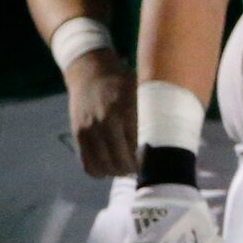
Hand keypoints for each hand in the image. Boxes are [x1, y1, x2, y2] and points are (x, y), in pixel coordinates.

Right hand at [66, 50, 137, 179]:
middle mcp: (105, 122)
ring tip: (123, 168)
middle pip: (119, 162)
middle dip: (130, 170)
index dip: (143, 162)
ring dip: (114, 172)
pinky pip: (86, 163)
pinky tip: (108, 167)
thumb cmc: (122, 82)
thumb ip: (148, 117)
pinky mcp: (77, 134)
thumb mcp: (140, 92)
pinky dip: (98, 170)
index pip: (136, 149)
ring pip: (102, 167)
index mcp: (125, 111)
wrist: (89, 70)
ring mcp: (88, 129)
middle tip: (138, 169)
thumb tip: (165, 143)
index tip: (150, 164)